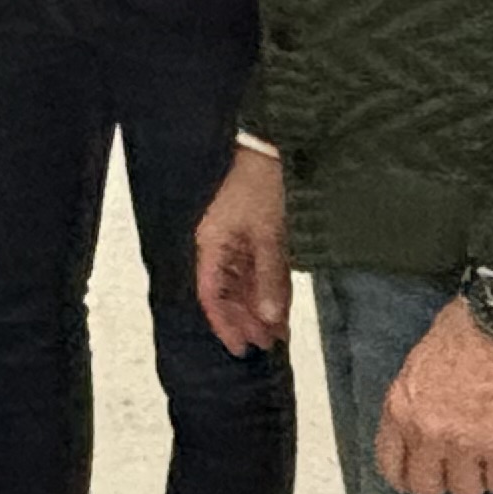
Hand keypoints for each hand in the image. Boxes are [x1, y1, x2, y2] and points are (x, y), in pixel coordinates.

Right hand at [196, 146, 291, 355]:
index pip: (211, 295)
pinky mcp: (254, 232)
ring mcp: (237, 240)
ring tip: (279, 333)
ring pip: (245, 283)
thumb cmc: (257, 183)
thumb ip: (269, 275)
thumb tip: (271, 318)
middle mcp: (219, 247)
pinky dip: (270, 288)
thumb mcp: (266, 231)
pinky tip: (282, 306)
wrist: (266, 145)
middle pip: (229, 293)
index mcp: (211, 246)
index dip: (224, 324)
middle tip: (269, 345)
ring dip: (261, 308)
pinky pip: (259, 268)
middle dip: (248, 320)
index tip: (240, 348)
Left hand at [374, 304, 492, 493]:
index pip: (391, 467)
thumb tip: (418, 436)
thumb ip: (413, 407)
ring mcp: (466, 443)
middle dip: (442, 480)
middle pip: (427, 487)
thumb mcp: (416, 369)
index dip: (408, 477)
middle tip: (457, 468)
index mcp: (400, 410)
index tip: (420, 475)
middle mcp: (427, 432)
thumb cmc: (462, 332)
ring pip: (466, 490)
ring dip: (476, 477)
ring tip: (486, 457)